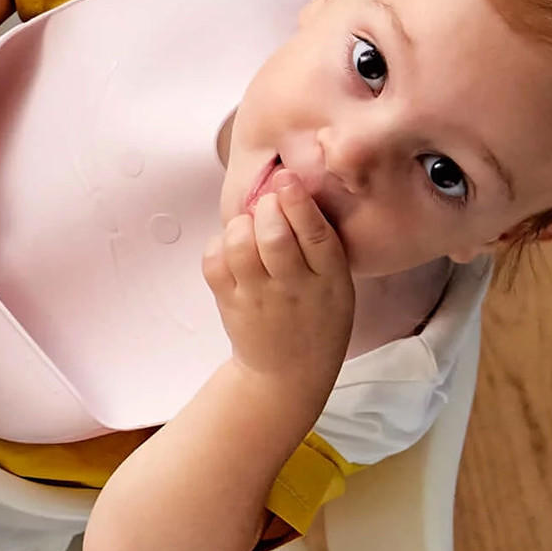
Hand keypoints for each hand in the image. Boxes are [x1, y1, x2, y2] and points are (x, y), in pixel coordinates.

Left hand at [200, 170, 353, 393]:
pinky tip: (234, 247)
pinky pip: (214, 260)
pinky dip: (219, 243)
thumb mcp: (337, 284)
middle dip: (267, 207)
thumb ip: (319, 242)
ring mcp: (257, 297)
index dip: (298, 202)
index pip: (315, 236)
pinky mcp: (229, 302)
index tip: (286, 178)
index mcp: (330, 280)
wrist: (288, 372)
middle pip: (274, 236)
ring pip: (240, 244)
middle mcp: (294, 289)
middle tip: (268, 204)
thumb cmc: (316, 318)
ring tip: (250, 227)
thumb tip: (289, 188)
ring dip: (241, 224)